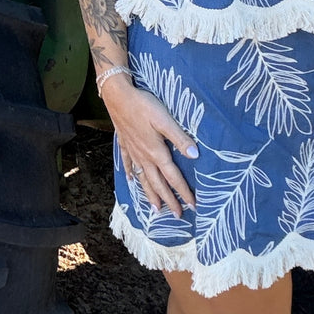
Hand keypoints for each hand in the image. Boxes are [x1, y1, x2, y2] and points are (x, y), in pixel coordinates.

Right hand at [103, 74, 197, 215]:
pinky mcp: (125, 144)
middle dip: (168, 200)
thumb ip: (180, 139)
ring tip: (155, 209)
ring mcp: (133, 152)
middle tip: (177, 216)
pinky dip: (130, 174)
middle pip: (158, 183)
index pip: (173, 177)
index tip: (192, 205)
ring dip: (150, 194)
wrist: (118, 97)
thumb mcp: (165, 120)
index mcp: (157, 153)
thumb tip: (196, 156)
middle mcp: (144, 157)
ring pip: (143, 178)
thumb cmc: (144, 106)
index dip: (183, 192)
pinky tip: (130, 180)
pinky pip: (128, 164)